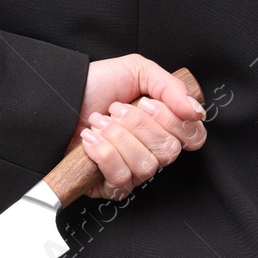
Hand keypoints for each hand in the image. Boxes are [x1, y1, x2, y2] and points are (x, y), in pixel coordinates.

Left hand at [68, 54, 206, 199]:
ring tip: (100, 121)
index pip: (193, 137)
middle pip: (169, 151)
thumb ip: (172, 87)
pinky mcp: (110, 186)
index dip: (175, 122)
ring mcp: (133, 171)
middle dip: (139, 125)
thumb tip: (196, 110)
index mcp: (164, 125)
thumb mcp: (138, 70)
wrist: (60, 98)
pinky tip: (91, 139)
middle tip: (117, 109)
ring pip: (146, 166)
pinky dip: (104, 154)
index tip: (148, 103)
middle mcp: (152, 150)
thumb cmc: (96, 85)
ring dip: (118, 137)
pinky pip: (122, 179)